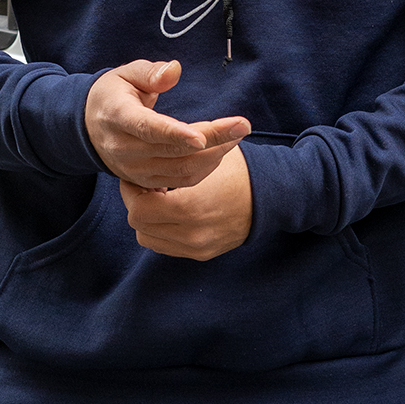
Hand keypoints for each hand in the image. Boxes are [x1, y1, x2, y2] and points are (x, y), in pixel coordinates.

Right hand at [84, 59, 248, 188]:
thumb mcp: (126, 74)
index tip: (202, 137)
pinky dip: (204, 168)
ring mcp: (133, 170)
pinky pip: (180, 181)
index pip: (148, 128)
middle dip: (212, 140)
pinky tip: (222, 151)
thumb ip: (150, 72)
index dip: (175, 133)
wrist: (89, 127)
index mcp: (118, 117)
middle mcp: (124, 149)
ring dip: (214, 155)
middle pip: (172, 149)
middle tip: (242, 126)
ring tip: (237, 135)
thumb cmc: (114, 95)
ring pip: (180, 170)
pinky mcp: (144, 182)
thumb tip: (174, 70)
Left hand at [120, 146, 252, 260]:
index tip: (137, 176)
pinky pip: (166, 246)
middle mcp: (190, 233)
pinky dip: (162, 230)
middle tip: (147, 185)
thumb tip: (146, 149)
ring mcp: (196, 247)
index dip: (132, 191)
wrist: (272, 197)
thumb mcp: (210, 155)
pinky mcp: (201, 254)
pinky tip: (173, 211)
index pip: (138, 208)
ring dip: (148, 219)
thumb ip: (177, 156)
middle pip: (140, 226)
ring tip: (160, 199)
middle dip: (137, 204)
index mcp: (190, 207)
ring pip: (149, 238)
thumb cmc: (240, 170)